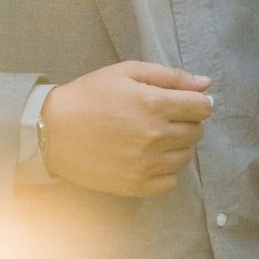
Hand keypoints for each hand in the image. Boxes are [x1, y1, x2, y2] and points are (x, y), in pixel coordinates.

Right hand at [36, 60, 213, 197]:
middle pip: (197, 132)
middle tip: (163, 119)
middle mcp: (155, 136)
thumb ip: (169, 76)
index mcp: (154, 103)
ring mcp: (147, 164)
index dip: (197, 102)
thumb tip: (206, 84)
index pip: (202, 107)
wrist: (52, 131)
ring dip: (177, 146)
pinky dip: (166, 170)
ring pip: (186, 157)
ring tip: (152, 138)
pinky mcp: (137, 185)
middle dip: (187, 122)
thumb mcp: (125, 72)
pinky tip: (147, 158)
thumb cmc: (88, 96)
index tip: (184, 103)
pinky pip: (171, 181)